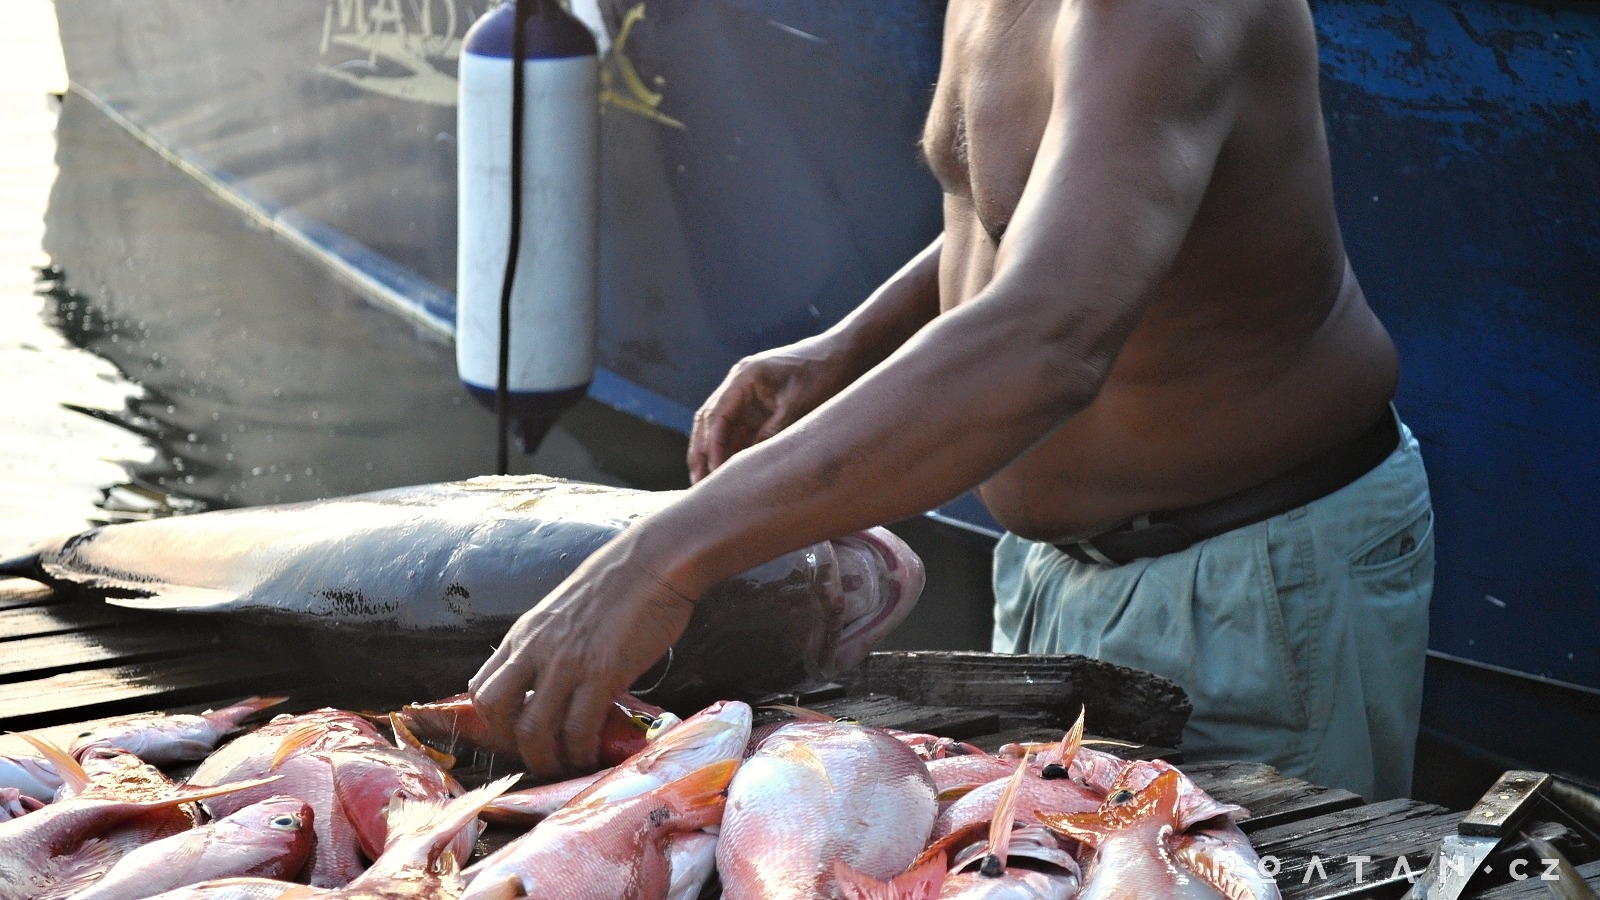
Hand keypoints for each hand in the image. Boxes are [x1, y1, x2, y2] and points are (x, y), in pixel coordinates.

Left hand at [468, 541, 695, 779]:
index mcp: (524, 634)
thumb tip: (557, 683)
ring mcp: (566, 663)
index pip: (482, 687)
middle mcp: (535, 650)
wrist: (654, 564)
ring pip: (534, 730)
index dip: (493, 721)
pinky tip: (590, 756)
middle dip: (512, 744)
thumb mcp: (564, 613)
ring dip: (546, 759)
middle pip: (496, 712)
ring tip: (564, 767)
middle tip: (538, 756)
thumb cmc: (619, 585)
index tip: (516, 736)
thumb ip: (552, 646)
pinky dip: (580, 752)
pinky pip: (578, 729)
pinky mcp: (600, 674)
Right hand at [688, 335, 860, 481]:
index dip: (712, 446)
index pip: (717, 415)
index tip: (713, 473)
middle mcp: (739, 385)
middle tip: (698, 485)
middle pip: (709, 422)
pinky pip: (738, 431)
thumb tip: (750, 465)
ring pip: (721, 429)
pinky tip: (730, 473)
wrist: (844, 354)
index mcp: (744, 377)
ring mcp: (747, 395)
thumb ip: (774, 433)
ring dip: (713, 455)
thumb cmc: (823, 373)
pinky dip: (732, 451)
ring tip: (708, 485)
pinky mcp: (758, 407)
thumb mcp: (800, 406)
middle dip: (702, 453)